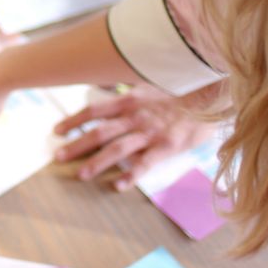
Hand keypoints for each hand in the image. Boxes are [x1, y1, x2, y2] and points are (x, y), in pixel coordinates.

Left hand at [52, 84, 216, 190]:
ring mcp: (150, 133)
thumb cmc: (177, 91)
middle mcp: (135, 116)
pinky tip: (118, 185)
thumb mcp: (147, 83)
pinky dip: (131, 175)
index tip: (57, 130)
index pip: (94, 110)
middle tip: (58, 156)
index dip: (74, 120)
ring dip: (97, 162)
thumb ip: (123, 87)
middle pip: (100, 131)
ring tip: (81, 174)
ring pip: (118, 148)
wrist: (210, 95)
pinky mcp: (166, 147)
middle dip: (77, 144)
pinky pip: (145, 163)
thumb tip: (100, 82)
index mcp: (129, 100)